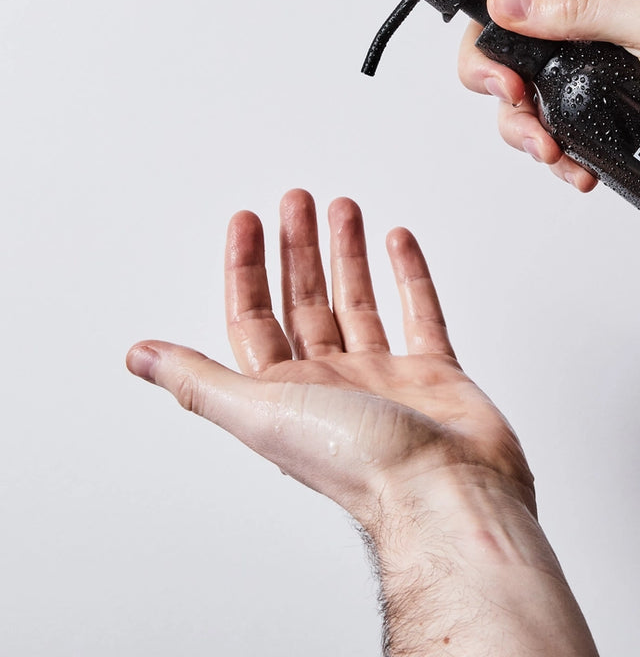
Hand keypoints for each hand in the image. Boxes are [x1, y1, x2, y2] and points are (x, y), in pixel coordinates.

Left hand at [126, 189, 533, 530]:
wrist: (448, 490)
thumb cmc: (360, 461)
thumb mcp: (264, 412)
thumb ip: (202, 380)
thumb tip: (139, 357)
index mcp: (286, 395)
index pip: (254, 320)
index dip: (246, 269)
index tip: (247, 221)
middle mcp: (332, 385)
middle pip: (306, 303)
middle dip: (297, 249)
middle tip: (296, 200)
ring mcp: (384, 378)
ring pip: (358, 302)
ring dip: (347, 254)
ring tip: (343, 209)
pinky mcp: (434, 375)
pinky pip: (418, 313)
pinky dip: (408, 275)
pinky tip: (397, 242)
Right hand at [396, 0, 639, 190]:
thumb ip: (580, 11)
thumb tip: (504, 6)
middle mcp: (585, 0)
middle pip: (495, 20)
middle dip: (486, 70)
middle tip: (517, 105)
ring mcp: (594, 47)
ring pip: (520, 77)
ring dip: (521, 122)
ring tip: (555, 152)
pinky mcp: (610, 88)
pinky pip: (556, 113)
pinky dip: (554, 142)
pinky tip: (577, 164)